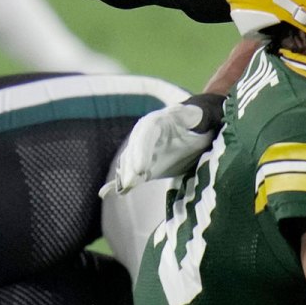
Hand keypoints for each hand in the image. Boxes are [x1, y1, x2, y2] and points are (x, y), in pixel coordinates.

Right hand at [99, 93, 223, 196]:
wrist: (194, 131)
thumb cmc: (197, 122)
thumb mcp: (197, 116)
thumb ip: (193, 115)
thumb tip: (187, 111)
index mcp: (156, 122)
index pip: (146, 134)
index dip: (142, 151)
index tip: (142, 169)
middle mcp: (143, 135)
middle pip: (134, 150)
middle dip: (131, 166)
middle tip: (131, 182)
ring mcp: (141, 150)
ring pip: (129, 161)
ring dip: (126, 175)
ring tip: (125, 188)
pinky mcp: (142, 164)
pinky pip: (128, 173)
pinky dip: (119, 183)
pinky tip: (107, 193)